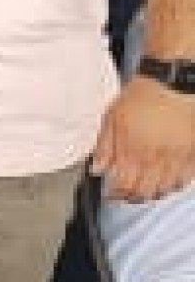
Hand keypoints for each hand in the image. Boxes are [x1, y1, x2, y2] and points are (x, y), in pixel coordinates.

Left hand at [92, 75, 194, 200]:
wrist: (173, 83)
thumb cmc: (141, 97)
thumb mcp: (112, 117)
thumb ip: (104, 146)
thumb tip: (96, 169)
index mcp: (132, 151)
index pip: (123, 185)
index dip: (115, 194)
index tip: (109, 194)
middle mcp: (155, 159)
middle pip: (144, 192)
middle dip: (132, 197)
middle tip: (125, 196)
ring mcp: (176, 159)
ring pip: (165, 189)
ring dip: (153, 193)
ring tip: (144, 191)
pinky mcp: (192, 155)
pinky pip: (185, 180)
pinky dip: (174, 185)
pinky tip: (167, 183)